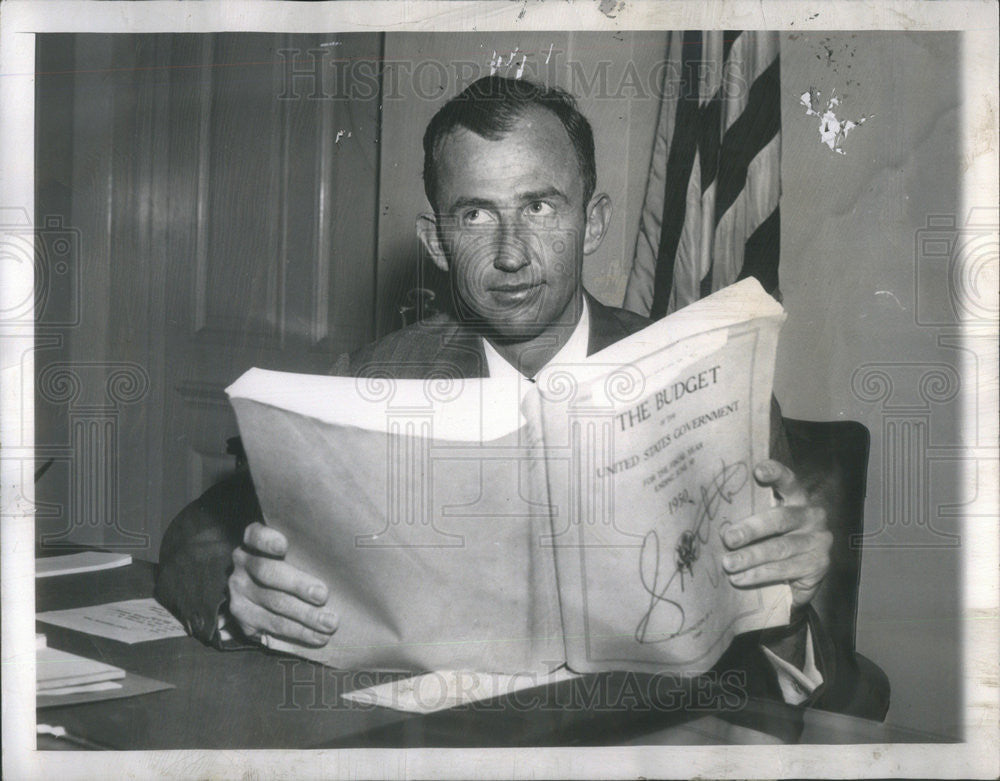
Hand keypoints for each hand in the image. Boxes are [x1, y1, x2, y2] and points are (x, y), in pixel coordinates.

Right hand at [228, 522, 338, 645]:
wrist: (261, 589)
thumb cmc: (291, 562)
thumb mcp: (293, 549)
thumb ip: (306, 549)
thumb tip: (345, 551)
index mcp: (254, 540)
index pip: (255, 535)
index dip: (267, 540)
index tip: (283, 546)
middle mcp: (242, 562)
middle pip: (267, 573)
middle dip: (297, 585)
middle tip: (322, 595)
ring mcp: (239, 590)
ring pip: (273, 604)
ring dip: (304, 616)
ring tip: (329, 623)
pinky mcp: (242, 615)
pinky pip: (271, 626)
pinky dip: (297, 632)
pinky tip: (317, 636)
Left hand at [720, 460, 831, 607]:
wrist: (800, 576)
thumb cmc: (773, 540)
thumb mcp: (766, 524)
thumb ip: (751, 515)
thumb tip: (716, 524)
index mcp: (797, 498)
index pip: (788, 481)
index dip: (775, 473)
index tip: (758, 470)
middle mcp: (812, 516)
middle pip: (779, 519)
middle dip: (750, 529)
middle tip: (728, 538)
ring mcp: (819, 541)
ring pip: (780, 548)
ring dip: (750, 558)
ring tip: (728, 564)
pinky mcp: (819, 566)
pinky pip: (784, 570)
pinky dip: (759, 575)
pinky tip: (740, 579)